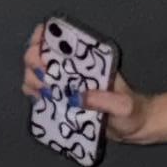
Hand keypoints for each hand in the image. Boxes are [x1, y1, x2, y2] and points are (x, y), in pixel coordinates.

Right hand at [21, 20, 149, 142]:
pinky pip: (37, 93)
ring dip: (32, 78)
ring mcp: (63, 85)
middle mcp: (71, 69)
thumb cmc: (133, 111)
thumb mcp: (124, 106)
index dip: (44, 37)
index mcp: (87, 60)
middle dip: (34, 60)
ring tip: (43, 90)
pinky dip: (33, 94)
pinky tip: (39, 100)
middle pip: (39, 54)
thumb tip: (78, 97)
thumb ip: (106, 101)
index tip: (41, 48)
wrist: (134, 129)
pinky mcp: (59, 102)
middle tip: (44, 76)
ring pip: (34, 73)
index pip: (60, 39)